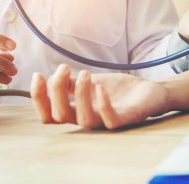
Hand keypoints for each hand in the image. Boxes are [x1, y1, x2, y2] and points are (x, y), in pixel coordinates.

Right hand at [31, 64, 169, 128]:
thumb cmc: (119, 90)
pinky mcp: (126, 119)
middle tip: (65, 68)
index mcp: (77, 111)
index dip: (38, 98)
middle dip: (56, 91)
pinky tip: (100, 86)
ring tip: (86, 73)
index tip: (38, 74)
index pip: (49, 115)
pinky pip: (111, 120)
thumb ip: (71, 83)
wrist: (149, 91)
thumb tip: (50, 76)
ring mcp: (106, 121)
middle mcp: (88, 119)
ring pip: (84, 120)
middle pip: (60, 116)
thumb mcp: (91, 82)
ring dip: (80, 94)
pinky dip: (103, 103)